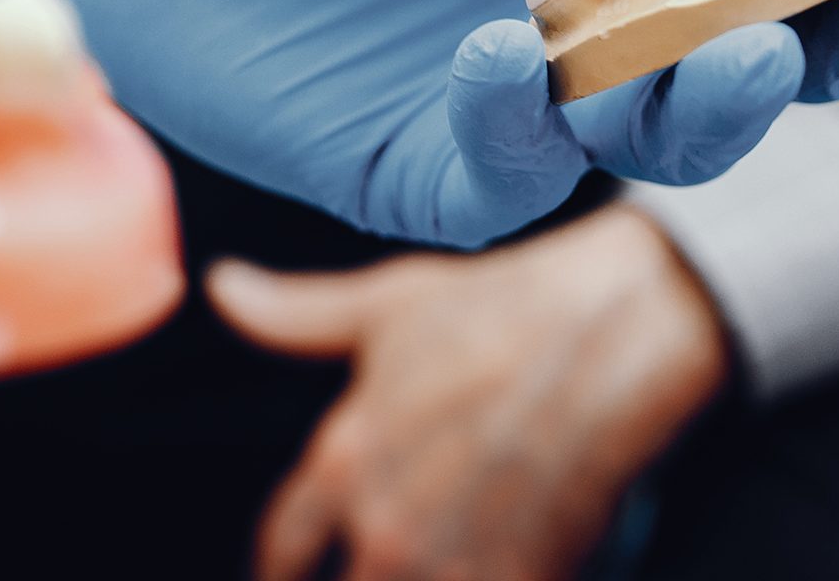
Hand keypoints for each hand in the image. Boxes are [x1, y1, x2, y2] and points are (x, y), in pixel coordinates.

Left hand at [209, 204, 724, 580]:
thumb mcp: (386, 304)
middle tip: (369, 560)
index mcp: (343, 462)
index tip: (288, 572)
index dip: (279, 569)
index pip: (280, 551)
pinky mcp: (524, 575)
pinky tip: (483, 565)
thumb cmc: (502, 309)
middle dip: (345, 580)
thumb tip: (223, 287)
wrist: (615, 331)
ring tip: (422, 565)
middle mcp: (387, 525)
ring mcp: (456, 561)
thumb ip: (294, 314)